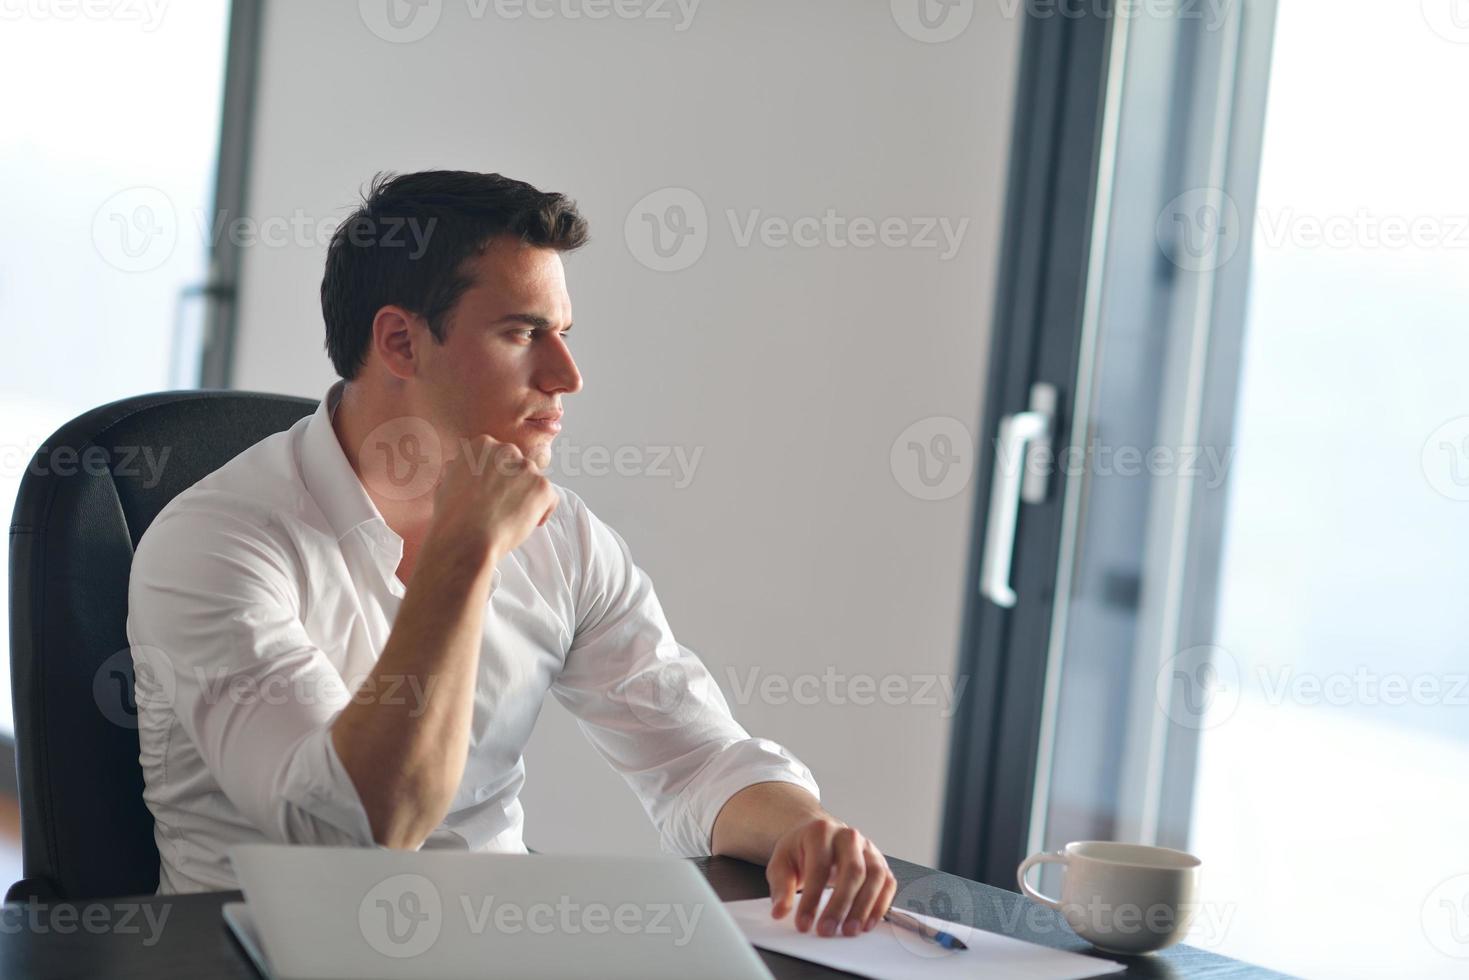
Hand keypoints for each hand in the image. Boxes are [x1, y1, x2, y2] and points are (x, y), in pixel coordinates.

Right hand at [426, 435, 557, 564]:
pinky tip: (528, 523)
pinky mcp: (542, 487)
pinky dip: (543, 511)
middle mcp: (507, 451)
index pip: (498, 456)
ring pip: (534, 481)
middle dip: (514, 484)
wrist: (466, 537)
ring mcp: (527, 468)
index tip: (493, 490)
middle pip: (518, 466)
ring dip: (528, 496)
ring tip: (512, 516)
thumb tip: (460, 469)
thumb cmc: (453, 516)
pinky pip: (550, 498)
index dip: (497, 476)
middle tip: (504, 504)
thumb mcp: (446, 482)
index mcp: (483, 446)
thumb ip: (461, 471)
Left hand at [766, 817, 896, 937]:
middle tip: (827, 930)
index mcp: (821, 832)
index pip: (819, 867)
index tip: (803, 924)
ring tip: (849, 931)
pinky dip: (880, 905)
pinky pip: (887, 883)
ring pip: (875, 876)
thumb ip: (780, 887)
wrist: (817, 835)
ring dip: (864, 907)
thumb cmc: (800, 850)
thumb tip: (780, 911)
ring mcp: (867, 848)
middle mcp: (848, 836)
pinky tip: (867, 923)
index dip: (812, 899)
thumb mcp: (781, 863)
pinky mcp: (880, 862)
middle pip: (852, 871)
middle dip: (840, 905)